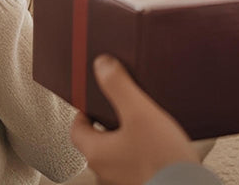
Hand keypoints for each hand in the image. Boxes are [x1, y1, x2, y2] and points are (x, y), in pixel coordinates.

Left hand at [70, 55, 200, 184]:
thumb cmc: (162, 160)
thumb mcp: (139, 112)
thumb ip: (118, 86)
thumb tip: (102, 66)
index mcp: (96, 152)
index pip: (77, 129)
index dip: (84, 112)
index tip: (92, 101)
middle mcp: (105, 169)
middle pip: (96, 139)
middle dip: (107, 122)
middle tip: (119, 108)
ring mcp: (123, 177)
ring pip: (116, 151)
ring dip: (125, 136)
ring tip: (141, 123)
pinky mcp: (142, 180)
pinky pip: (133, 160)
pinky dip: (140, 149)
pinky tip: (157, 142)